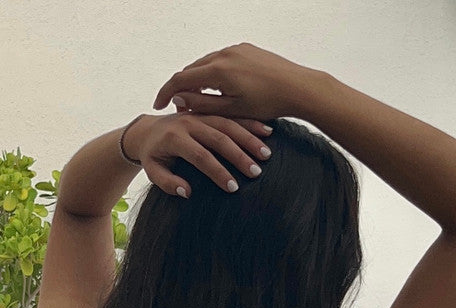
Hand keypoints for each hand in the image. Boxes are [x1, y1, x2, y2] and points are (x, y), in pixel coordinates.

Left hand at [125, 107, 272, 197]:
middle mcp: (189, 122)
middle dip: (238, 156)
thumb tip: (187, 192)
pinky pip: (231, 115)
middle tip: (256, 172)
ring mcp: (201, 115)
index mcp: (175, 137)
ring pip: (228, 124)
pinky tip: (266, 131)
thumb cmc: (153, 155)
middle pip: (218, 138)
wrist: (148, 129)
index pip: (200, 156)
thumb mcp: (152, 171)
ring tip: (266, 154)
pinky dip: (249, 123)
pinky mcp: (209, 112)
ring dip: (248, 139)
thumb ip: (167, 183)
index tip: (233, 187)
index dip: (217, 171)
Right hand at [153, 42, 307, 121]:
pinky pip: (222, 60)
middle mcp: (223, 54)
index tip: (158, 106)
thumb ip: (203, 105)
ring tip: (195, 98)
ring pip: (207, 64)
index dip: (167, 93)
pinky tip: (216, 87)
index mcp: (217, 70)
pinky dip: (213, 73)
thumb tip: (179, 100)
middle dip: (181, 87)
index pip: (181, 79)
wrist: (298, 87)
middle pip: (192, 69)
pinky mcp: (245, 49)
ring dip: (198, 79)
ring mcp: (235, 49)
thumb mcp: (232, 110)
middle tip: (175, 104)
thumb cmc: (267, 104)